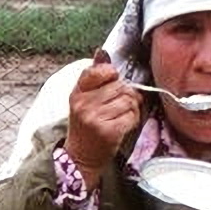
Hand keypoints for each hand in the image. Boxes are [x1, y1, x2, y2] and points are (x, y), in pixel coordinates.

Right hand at [62, 49, 144, 172]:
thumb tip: (101, 52)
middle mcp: (84, 105)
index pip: (96, 71)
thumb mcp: (83, 99)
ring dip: (131, 107)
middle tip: (118, 105)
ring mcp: (95, 119)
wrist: (81, 157)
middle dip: (125, 94)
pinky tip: (124, 125)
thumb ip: (94, 76)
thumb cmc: (85, 126)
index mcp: (77, 94)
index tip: (112, 80)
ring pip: (128, 100)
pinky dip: (133, 119)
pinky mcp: (109, 131)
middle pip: (119, 86)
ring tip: (121, 115)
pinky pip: (132, 115)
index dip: (110, 73)